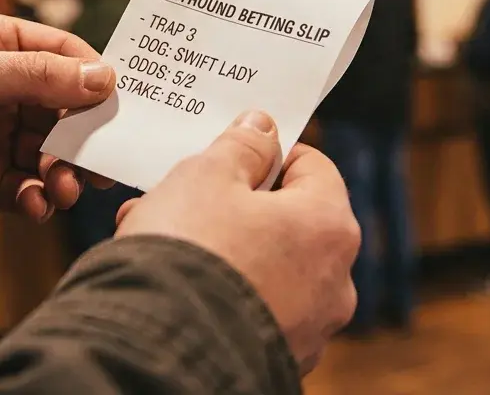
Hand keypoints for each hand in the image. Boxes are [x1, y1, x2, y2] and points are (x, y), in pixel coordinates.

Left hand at [0, 13, 115, 233]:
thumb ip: (34, 77)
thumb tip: (104, 78)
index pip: (62, 55)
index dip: (92, 78)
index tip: (117, 104)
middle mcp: (1, 90)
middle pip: (67, 109)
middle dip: (86, 135)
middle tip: (100, 161)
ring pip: (54, 153)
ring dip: (65, 172)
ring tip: (63, 187)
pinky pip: (29, 189)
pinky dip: (39, 198)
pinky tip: (35, 204)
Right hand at [114, 111, 359, 373]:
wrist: (156, 350)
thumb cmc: (187, 251)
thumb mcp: (206, 176)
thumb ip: (240, 146)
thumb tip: (262, 128)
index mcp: (329, 226)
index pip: (313, 166)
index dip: (269, 153)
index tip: (231, 153)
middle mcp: (334, 282)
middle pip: (288, 221)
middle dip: (234, 204)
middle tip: (183, 195)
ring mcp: (308, 328)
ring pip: (265, 268)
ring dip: (221, 247)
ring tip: (159, 238)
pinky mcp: (276, 361)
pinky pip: (250, 310)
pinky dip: (220, 292)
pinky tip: (171, 282)